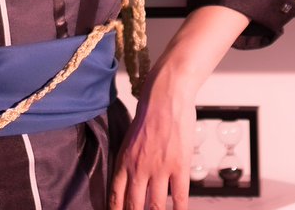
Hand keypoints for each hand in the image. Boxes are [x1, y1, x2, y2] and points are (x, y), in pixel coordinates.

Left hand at [110, 76, 193, 209]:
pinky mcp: (179, 166)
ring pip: (155, 206)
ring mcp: (159, 169)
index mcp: (124, 161)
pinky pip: (178, 197)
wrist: (166, 96)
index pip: (116, 197)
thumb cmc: (149, 113)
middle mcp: (138, 169)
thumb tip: (132, 180)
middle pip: (133, 206)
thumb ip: (130, 160)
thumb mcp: (130, 138)